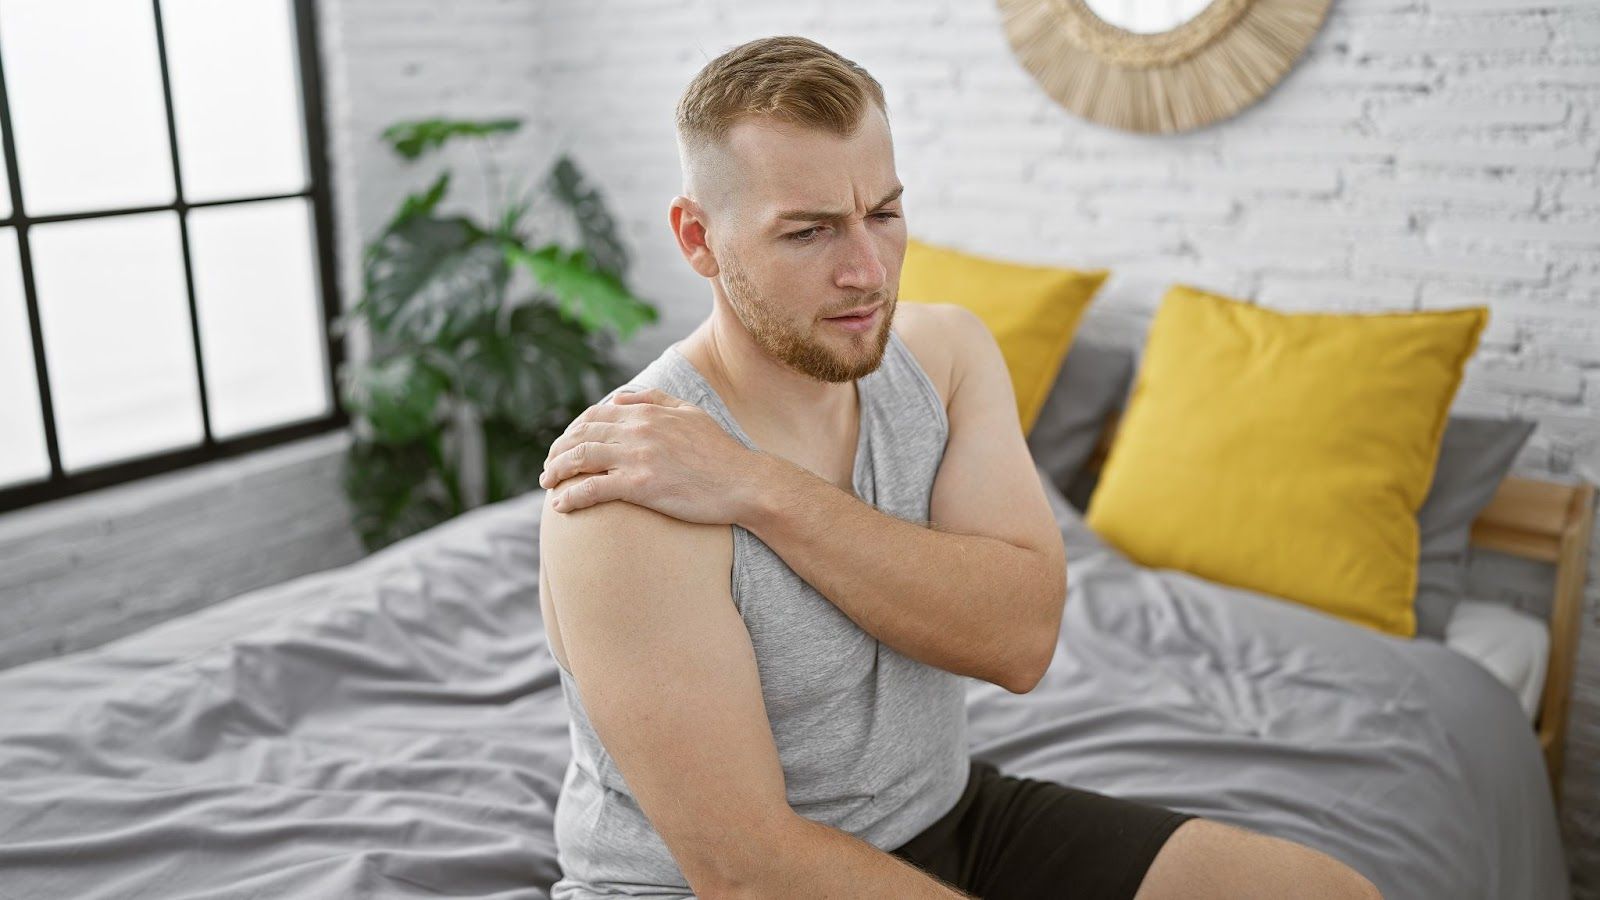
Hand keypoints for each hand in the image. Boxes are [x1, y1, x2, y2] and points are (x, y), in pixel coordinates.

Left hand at [538, 387, 766, 523]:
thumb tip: (617, 398)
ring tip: (548, 483)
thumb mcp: (689, 413)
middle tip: (548, 468)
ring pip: (580, 459)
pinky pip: (593, 489)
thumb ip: (653, 400)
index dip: (571, 431)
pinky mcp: (639, 486)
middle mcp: (637, 431)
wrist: (744, 483)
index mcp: (646, 413)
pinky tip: (560, 505)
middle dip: (557, 451)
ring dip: (556, 471)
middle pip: (580, 437)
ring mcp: (637, 457)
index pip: (593, 416)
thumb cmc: (720, 452)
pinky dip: (571, 496)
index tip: (563, 445)